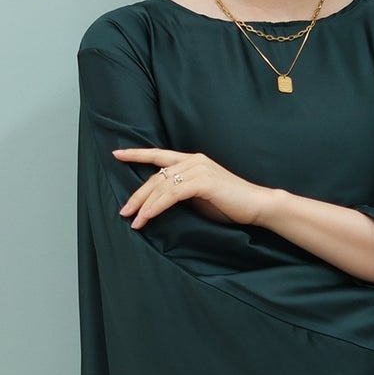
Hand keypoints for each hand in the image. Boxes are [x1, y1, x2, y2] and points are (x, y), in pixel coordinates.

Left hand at [113, 147, 270, 228]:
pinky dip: (157, 206)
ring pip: (161, 186)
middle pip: (156, 175)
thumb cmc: (231, 205)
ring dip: (144, 205)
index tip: (117, 154)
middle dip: (137, 194)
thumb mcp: (202, 196)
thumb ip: (184, 193)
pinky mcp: (202, 182)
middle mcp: (192, 161)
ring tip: (133, 220)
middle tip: (124, 211)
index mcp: (192, 161)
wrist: (256, 205)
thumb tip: (164, 201)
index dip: (137, 154)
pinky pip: (172, 194)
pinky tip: (148, 216)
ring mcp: (197, 169)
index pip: (159, 155)